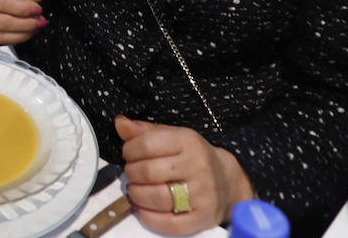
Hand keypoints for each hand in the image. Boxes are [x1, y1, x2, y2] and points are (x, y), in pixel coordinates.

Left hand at [117, 115, 256, 234]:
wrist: (227, 181)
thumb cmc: (192, 156)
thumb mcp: (172, 136)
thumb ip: (144, 131)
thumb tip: (120, 123)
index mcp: (188, 142)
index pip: (147, 144)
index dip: (129, 151)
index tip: (128, 155)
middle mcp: (198, 167)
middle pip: (149, 172)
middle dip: (132, 174)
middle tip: (131, 174)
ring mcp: (202, 194)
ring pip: (158, 198)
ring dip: (137, 195)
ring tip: (134, 191)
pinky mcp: (203, 218)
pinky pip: (171, 224)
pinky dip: (150, 218)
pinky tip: (141, 209)